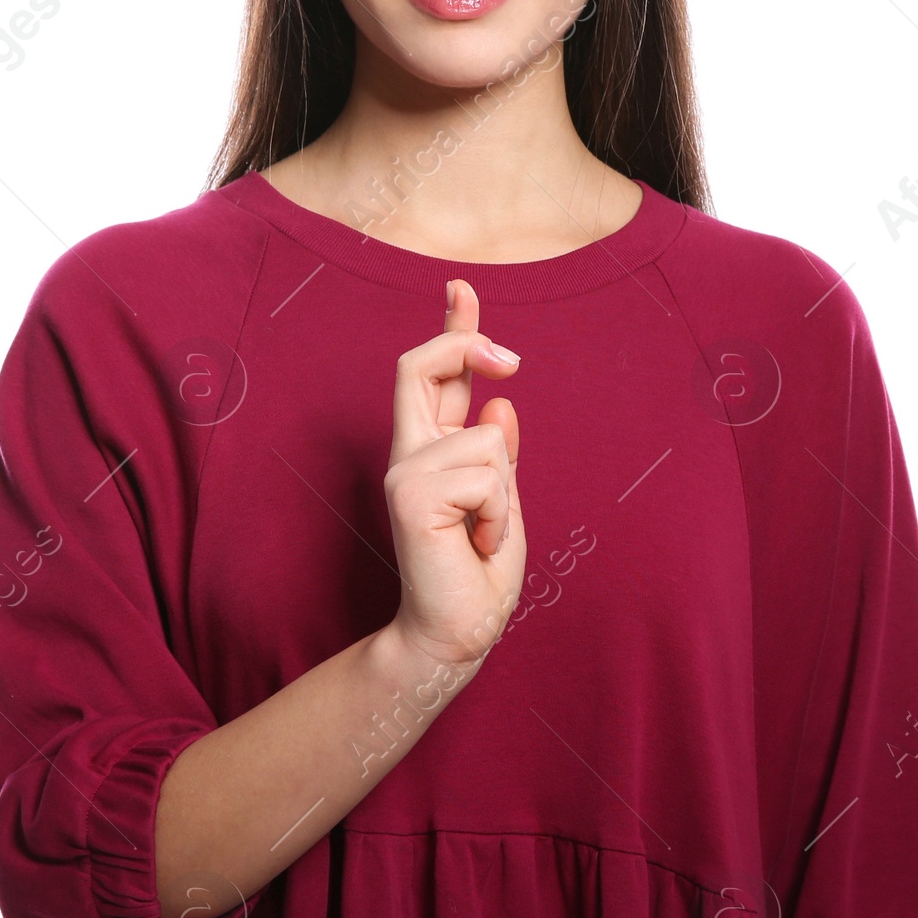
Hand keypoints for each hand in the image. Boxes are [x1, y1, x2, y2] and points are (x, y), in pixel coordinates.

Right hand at [383, 278, 526, 669]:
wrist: (457, 631)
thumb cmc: (477, 575)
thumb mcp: (501, 502)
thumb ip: (495, 455)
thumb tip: (501, 404)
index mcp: (430, 450)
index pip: (434, 375)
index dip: (453, 326)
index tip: (463, 286)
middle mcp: (409, 453)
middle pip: (421, 365)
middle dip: (465, 341)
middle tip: (512, 359)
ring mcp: (405, 471)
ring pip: (483, 439)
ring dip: (504, 494)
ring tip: (484, 535)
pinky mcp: (410, 494)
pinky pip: (486, 476)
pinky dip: (499, 515)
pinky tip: (476, 545)